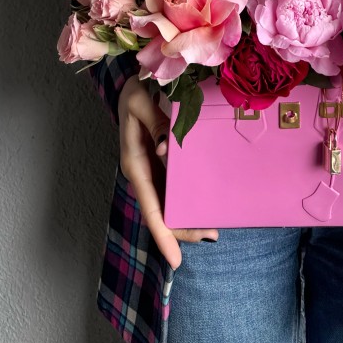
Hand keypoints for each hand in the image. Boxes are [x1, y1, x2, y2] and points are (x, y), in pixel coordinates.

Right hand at [116, 78, 218, 269]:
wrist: (130, 82)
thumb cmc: (134, 90)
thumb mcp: (139, 100)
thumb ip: (156, 123)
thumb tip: (167, 149)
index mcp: (134, 162)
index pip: (149, 206)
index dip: (162, 233)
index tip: (175, 259)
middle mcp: (143, 171)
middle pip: (161, 211)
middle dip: (181, 230)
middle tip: (210, 237)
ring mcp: (152, 168)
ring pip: (168, 202)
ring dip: (186, 217)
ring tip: (211, 229)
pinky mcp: (160, 161)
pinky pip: (173, 187)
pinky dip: (186, 198)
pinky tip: (203, 203)